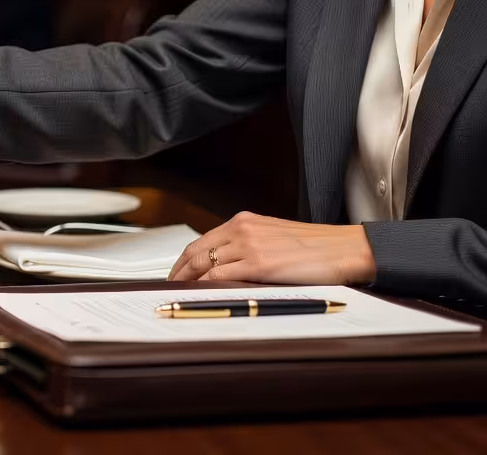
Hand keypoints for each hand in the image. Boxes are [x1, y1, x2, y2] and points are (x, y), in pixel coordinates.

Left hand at [168, 212, 376, 284]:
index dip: (184, 259)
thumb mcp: (274, 236)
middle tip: (169, 286)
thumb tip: (227, 263)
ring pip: (203, 263)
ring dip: (187, 280)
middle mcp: (242, 229)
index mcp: (245, 220)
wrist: (345, 249)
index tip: (177, 271)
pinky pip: (220, 275)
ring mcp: (248, 245)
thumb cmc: (317, 247)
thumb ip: (249, 243)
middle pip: (196, 251)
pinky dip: (205, 285)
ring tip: (179, 294)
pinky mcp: (258, 264)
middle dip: (178, 270)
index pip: (202, 240)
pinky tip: (199, 293)